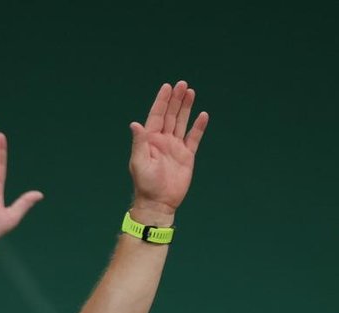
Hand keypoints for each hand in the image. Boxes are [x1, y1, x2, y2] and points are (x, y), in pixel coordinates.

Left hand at [127, 81, 208, 223]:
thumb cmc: (145, 184)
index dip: (162, 101)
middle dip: (176, 100)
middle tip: (182, 84)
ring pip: (182, 122)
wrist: (159, 202)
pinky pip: (193, 138)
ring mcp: (175, 147)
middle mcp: (163, 140)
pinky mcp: (186, 156)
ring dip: (186, 108)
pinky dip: (198, 127)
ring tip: (191, 92)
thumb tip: (135, 124)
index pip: (156, 115)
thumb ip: (139, 143)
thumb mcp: (140, 162)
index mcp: (150, 140)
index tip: (167, 87)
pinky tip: (203, 115)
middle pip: (171, 115)